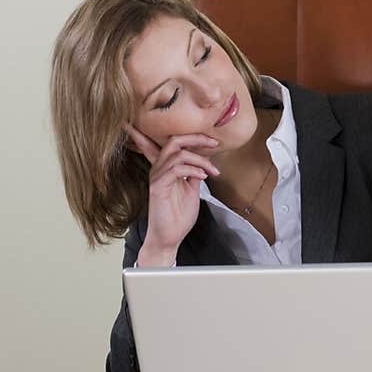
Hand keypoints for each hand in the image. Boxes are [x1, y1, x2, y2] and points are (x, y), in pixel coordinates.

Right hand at [125, 123, 219, 265]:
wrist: (169, 237)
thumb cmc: (178, 214)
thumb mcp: (191, 188)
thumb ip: (194, 172)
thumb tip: (205, 159)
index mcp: (166, 167)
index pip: (165, 143)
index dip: (184, 133)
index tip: (208, 136)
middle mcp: (158, 168)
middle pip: (174, 140)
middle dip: (196, 138)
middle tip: (214, 143)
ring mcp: (157, 177)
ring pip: (177, 153)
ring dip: (200, 159)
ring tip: (213, 171)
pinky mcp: (158, 187)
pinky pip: (176, 169)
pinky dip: (193, 169)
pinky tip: (203, 177)